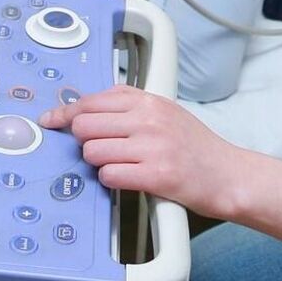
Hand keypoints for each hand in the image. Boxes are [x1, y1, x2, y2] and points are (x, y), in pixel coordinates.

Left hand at [40, 85, 247, 217]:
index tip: (52, 120)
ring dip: (98, 163)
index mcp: (149, 100)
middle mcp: (149, 119)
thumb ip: (130, 108)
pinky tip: (126, 179)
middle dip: (84, 141)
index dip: (65, 113)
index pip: (92, 100)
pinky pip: (109, 175)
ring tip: (118, 165)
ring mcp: (152, 146)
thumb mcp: (166, 113)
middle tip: (99, 149)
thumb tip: (86, 110)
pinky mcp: (156, 174)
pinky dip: (111, 180)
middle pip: (85, 125)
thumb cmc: (196, 148)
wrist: (228, 175)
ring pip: (92, 151)